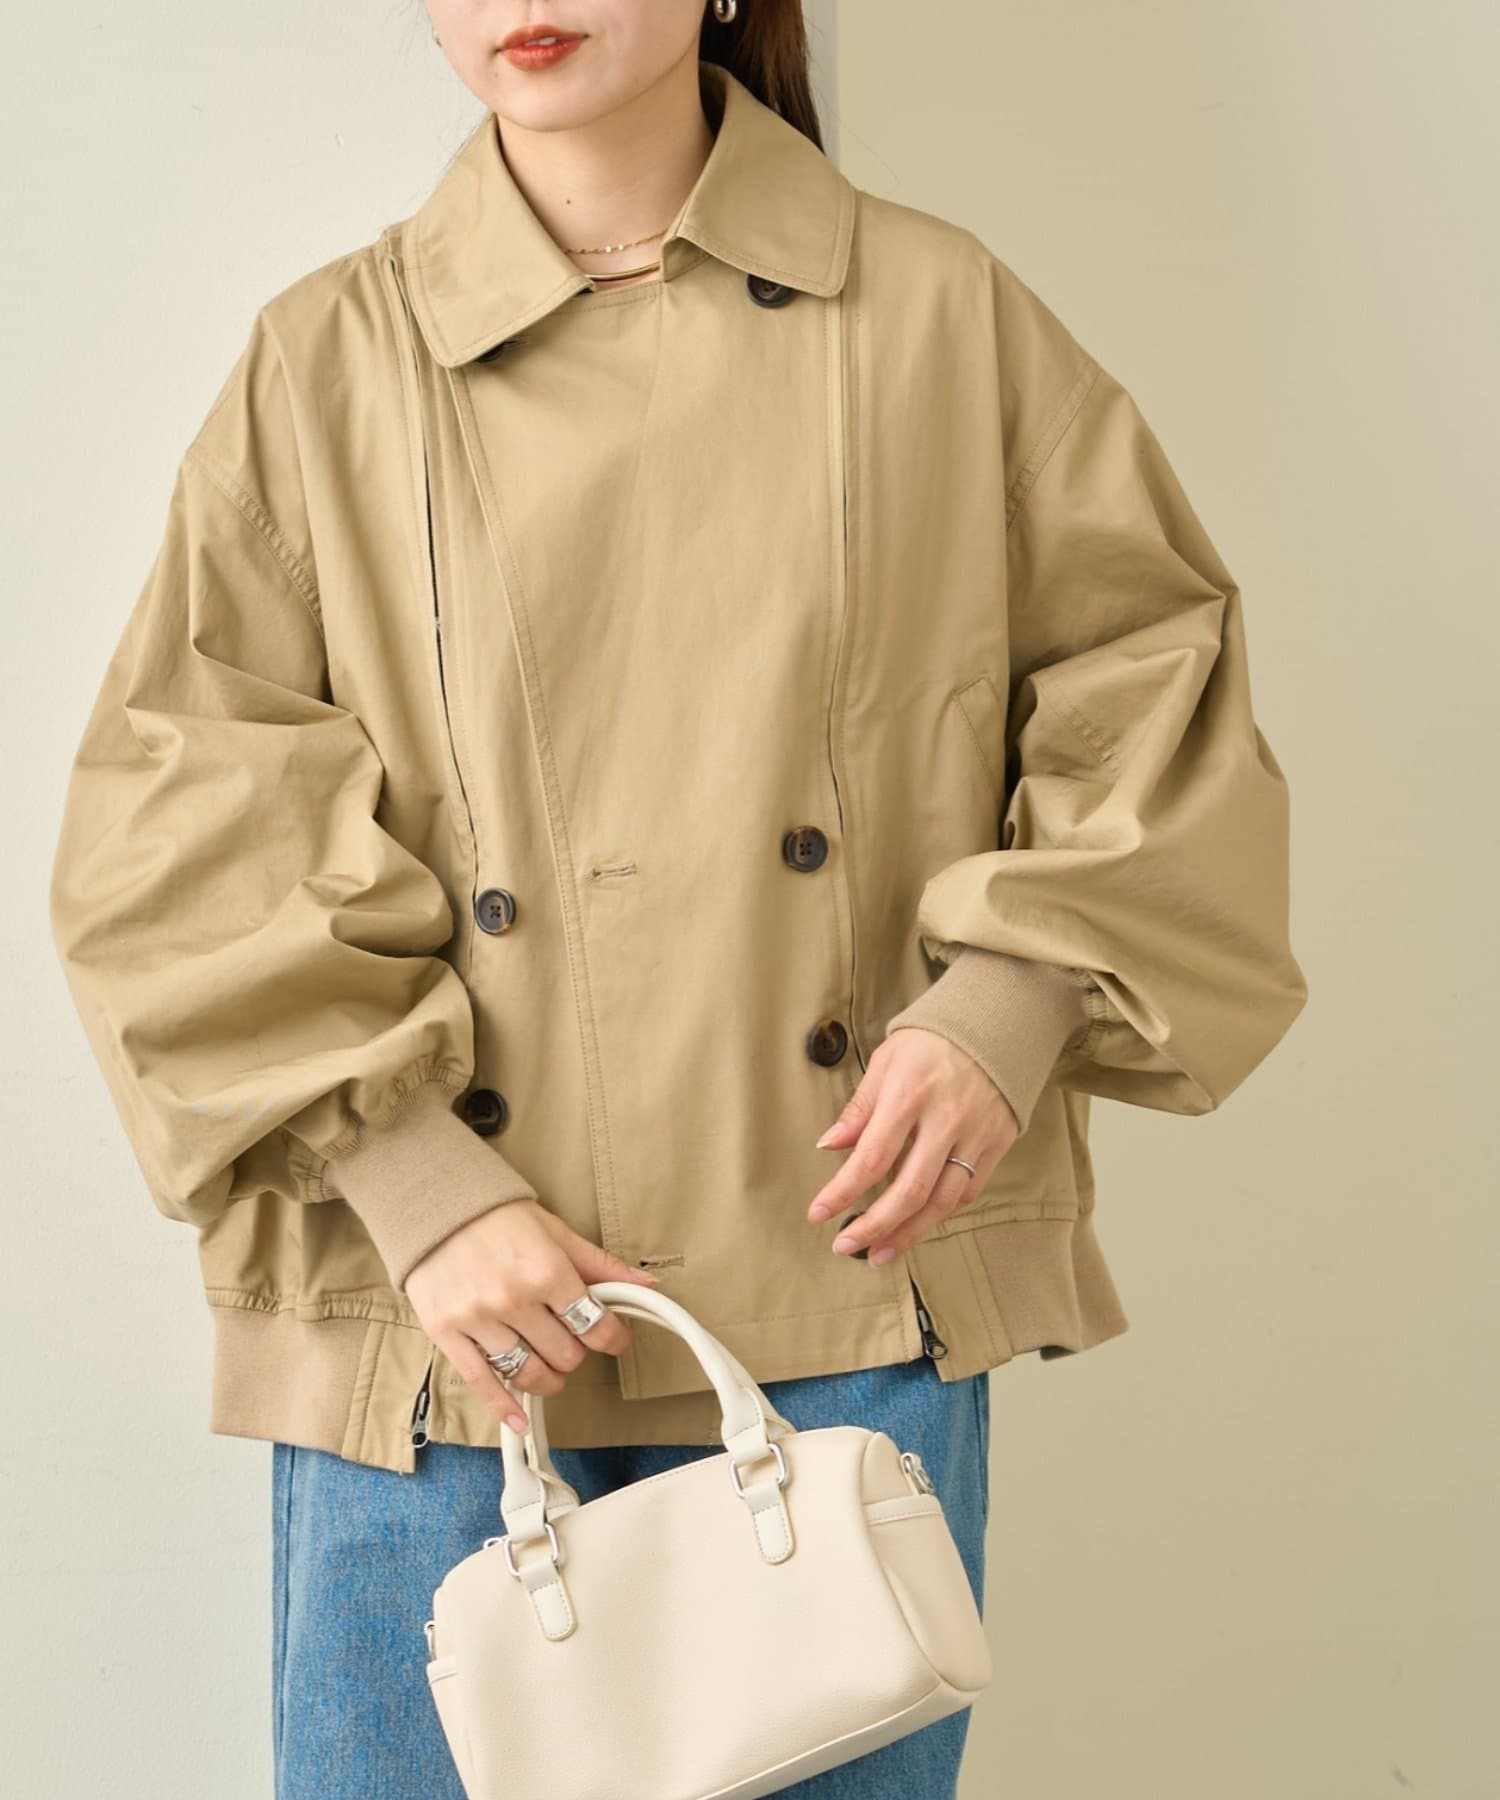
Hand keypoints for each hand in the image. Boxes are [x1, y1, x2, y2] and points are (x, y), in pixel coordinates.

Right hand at [404, 1200, 658, 1433]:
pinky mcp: (446, 1333)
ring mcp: (478, 1319)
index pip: (595, 1324)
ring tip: (551, 1370)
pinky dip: (503, 1407)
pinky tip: (518, 1420)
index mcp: (546, 1270)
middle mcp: (513, 1298)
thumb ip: (599, 1264)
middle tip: (571, 1340)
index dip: (614, 1337)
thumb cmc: (497, 1217)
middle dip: (576, 1352)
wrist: (435, 1206)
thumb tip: (645, 1284)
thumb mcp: (556, 1232)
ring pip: (528, 1373)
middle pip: (565, 1355)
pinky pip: (481, 1382)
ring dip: (548, 1379)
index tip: (615, 1339)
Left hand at [807, 1029, 1019, 1263]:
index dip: (842, 1192)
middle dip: (874, 1226)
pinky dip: (940, 1213)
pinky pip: (968, 1191)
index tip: (818, 1214)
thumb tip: (828, 1146)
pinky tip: (916, 1225)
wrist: (997, 1022)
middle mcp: (946, 1118)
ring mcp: (976, 1134)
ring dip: (908, 1234)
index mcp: (910, 1094)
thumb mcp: (887, 1060)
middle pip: (909, 1190)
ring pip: (942, 1201)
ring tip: (878, 1254)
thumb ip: (859, 1108)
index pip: (872, 1157)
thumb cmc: (931, 1041)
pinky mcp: (997, 1143)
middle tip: (844, 1246)